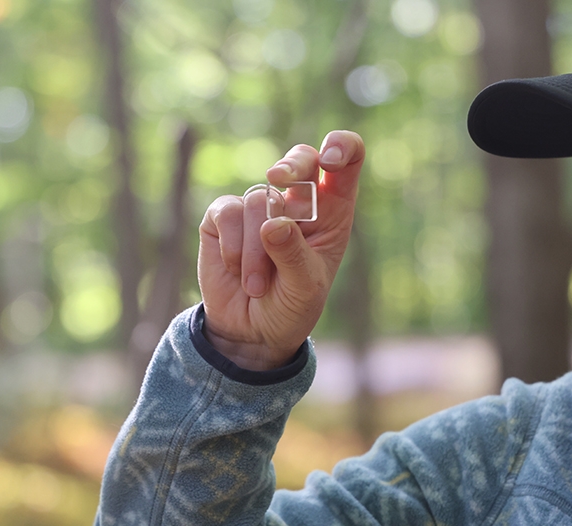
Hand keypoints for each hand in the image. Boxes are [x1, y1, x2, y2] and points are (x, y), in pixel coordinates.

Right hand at [197, 130, 364, 370]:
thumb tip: (272, 224)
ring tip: (257, 286)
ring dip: (257, 250)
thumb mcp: (304, 288)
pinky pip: (227, 212)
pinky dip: (233, 247)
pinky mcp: (224, 217)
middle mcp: (297, 202)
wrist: (251, 333)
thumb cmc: (290, 306)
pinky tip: (236, 271)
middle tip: (279, 178)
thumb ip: (293, 255)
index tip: (331, 158)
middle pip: (301, 158)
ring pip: (260, 200)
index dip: (342, 147)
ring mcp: (260, 207)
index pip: (347, 161)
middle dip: (292, 165)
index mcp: (331, 212)